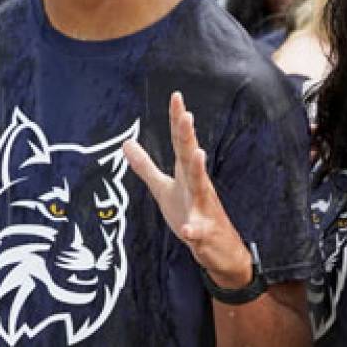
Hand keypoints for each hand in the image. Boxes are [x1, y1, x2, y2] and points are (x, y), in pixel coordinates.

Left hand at [122, 92, 250, 288]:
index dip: (177, 121)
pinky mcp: (205, 232)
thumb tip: (126, 143)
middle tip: (186, 115)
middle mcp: (197, 186)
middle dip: (188, 137)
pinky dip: (193, 229)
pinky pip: (198, 230)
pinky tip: (188, 228)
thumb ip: (145, 166)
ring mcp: (203, 208)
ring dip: (198, 170)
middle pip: (190, 157)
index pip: (181, 143)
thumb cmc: (190, 213)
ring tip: (197, 153)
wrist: (219, 249)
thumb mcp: (163, 188)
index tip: (176, 96)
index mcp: (186, 174)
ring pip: (201, 187)